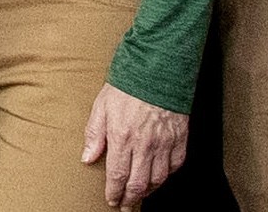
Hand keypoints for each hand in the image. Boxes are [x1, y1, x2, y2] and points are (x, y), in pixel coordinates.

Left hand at [78, 84, 190, 207]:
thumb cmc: (127, 86)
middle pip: (138, 184)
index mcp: (122, 138)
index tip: (112, 201)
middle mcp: (145, 145)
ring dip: (148, 191)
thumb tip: (88, 158)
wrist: (158, 69)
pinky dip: (167, 175)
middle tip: (125, 206)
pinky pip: (175, 165)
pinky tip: (159, 176)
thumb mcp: (101, 107)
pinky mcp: (180, 138)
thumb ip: (94, 134)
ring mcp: (165, 143)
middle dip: (130, 199)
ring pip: (158, 179)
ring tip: (140, 194)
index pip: (117, 176)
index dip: (114, 193)